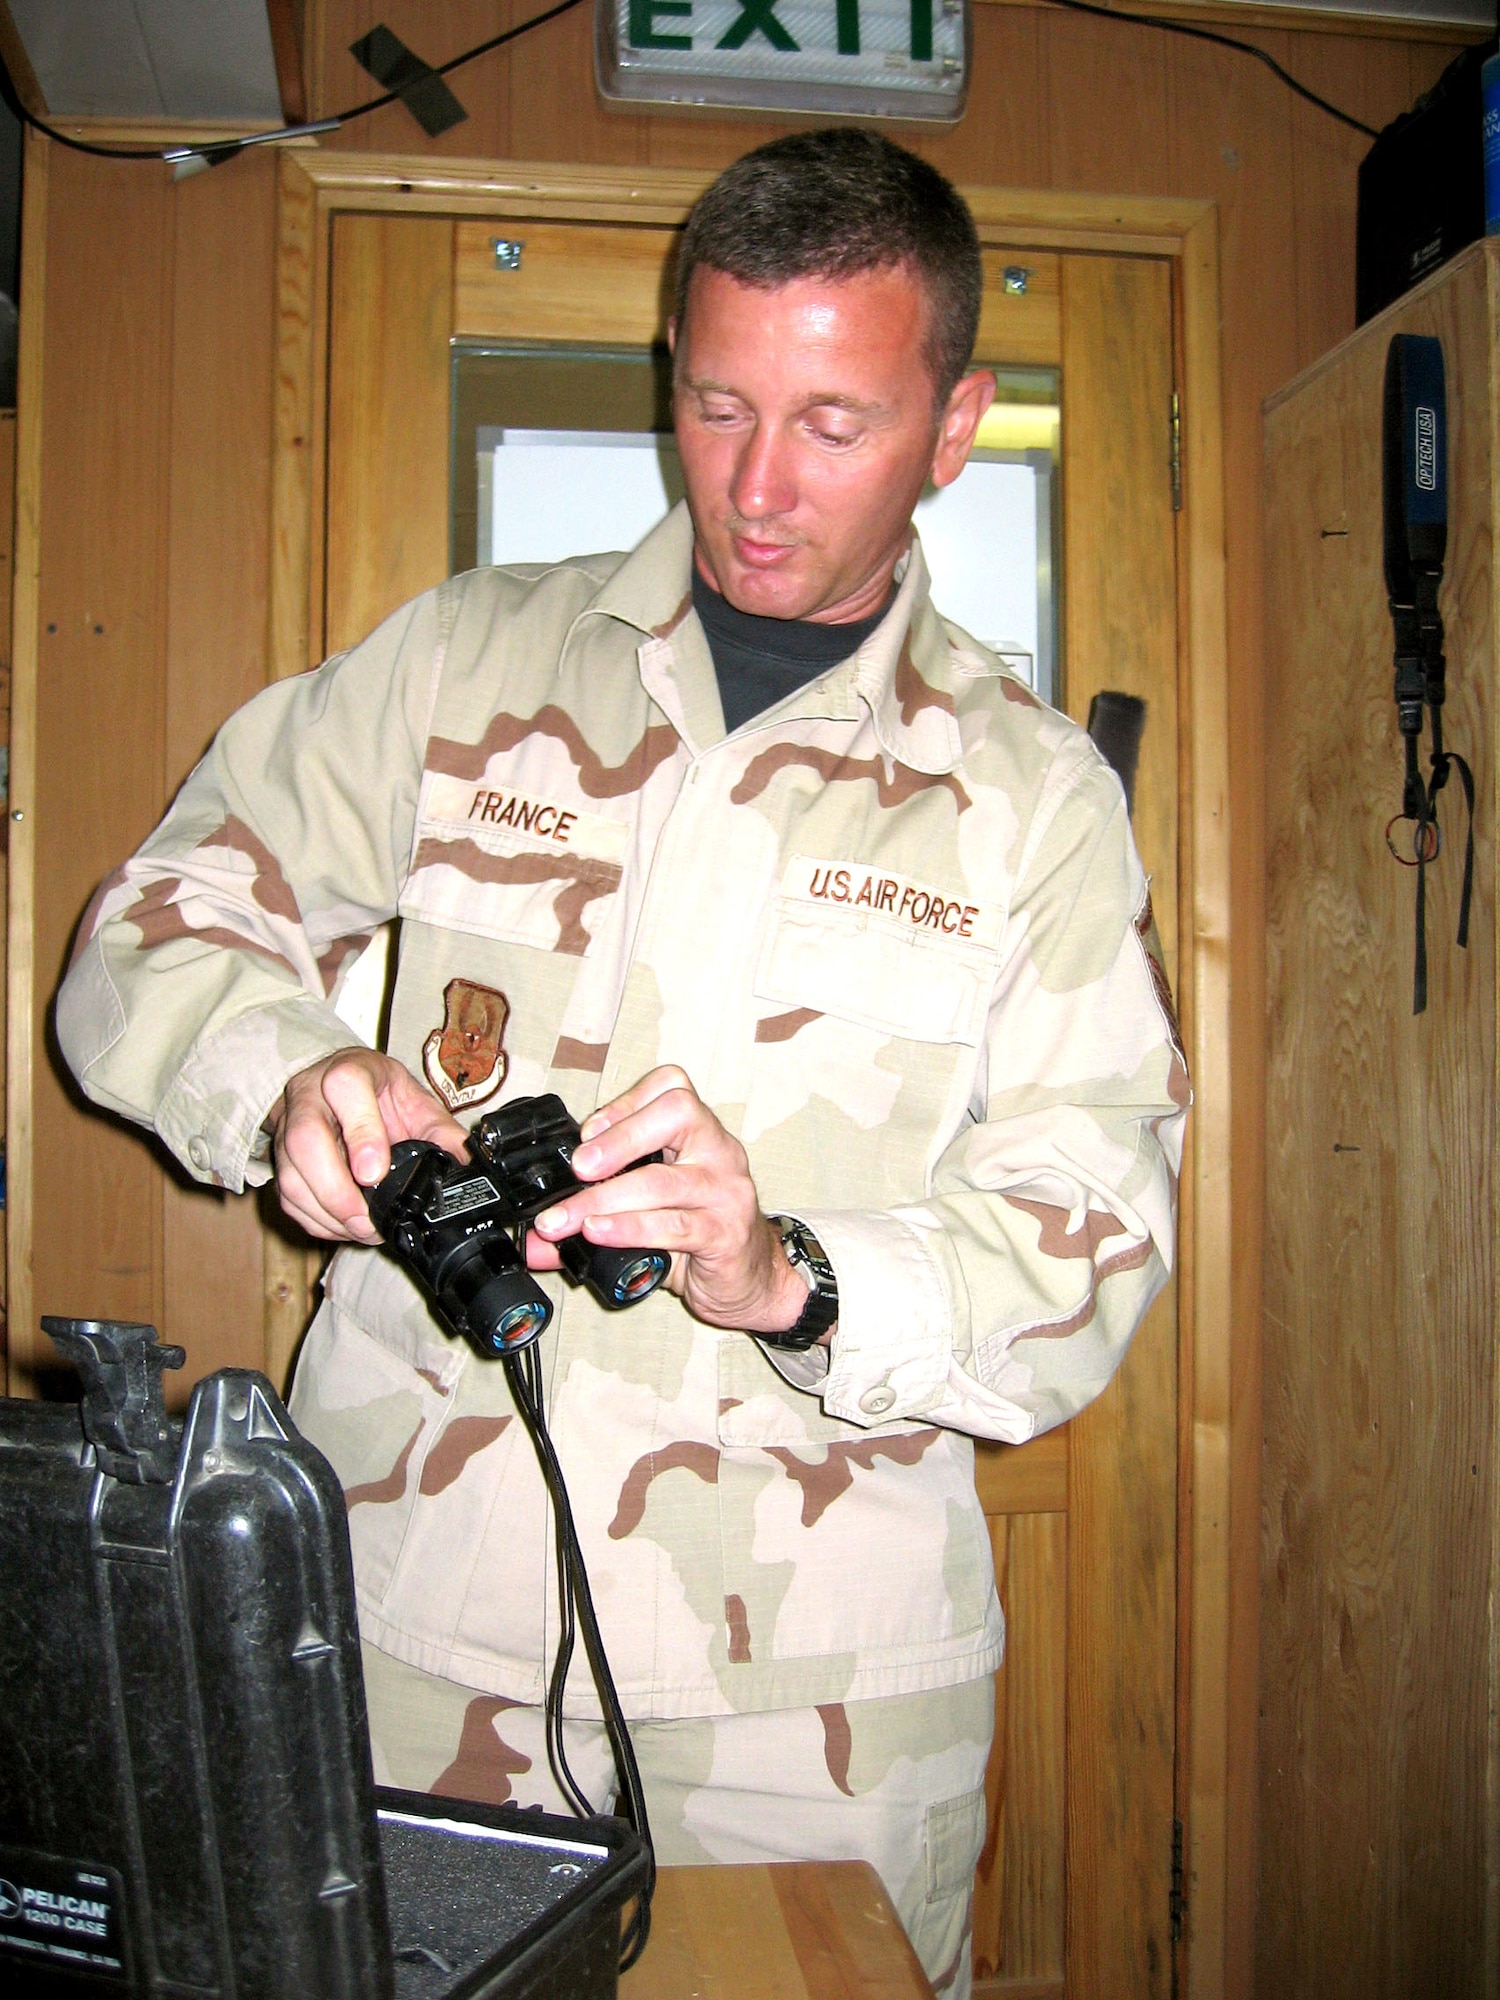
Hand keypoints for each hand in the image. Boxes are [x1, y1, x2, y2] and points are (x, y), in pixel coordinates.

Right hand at [264, 1048, 467, 1242]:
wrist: (339, 1090)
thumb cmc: (378, 1095)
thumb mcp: (415, 1101)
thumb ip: (440, 1130)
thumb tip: (464, 1162)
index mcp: (348, 1072)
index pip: (344, 1089)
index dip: (360, 1133)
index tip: (375, 1173)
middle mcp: (309, 1096)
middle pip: (305, 1141)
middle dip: (336, 1190)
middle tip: (367, 1219)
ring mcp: (288, 1128)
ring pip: (290, 1175)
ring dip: (326, 1213)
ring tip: (362, 1230)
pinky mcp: (280, 1159)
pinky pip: (287, 1196)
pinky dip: (316, 1220)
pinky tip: (343, 1228)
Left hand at [528, 1065, 811, 1334]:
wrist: (752, 1281)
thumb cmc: (701, 1236)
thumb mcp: (648, 1216)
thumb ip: (592, 1219)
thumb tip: (534, 1242)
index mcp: (699, 1133)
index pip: (672, 1086)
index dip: (625, 1102)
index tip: (587, 1132)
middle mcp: (718, 1151)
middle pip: (677, 1112)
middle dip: (620, 1135)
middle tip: (579, 1167)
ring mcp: (726, 1191)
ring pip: (666, 1179)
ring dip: (607, 1197)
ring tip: (567, 1219)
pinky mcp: (726, 1233)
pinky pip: (676, 1224)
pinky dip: (631, 1228)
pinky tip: (600, 1234)